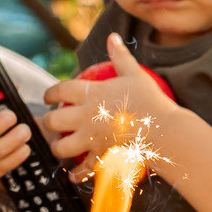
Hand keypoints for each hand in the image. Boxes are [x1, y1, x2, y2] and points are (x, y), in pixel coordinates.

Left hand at [41, 34, 182, 171]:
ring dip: (58, 147)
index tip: (48, 97)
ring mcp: (92, 138)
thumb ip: (119, 56)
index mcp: (91, 94)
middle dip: (48, 122)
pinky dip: (77, 173)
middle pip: (53, 121)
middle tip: (51, 122)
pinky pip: (83, 168)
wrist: (164, 129)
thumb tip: (112, 37)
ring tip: (60, 145)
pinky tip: (74, 174)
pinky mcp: (101, 155)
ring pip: (62, 147)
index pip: (60, 90)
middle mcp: (86, 116)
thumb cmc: (150, 99)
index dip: (50, 93)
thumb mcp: (134, 73)